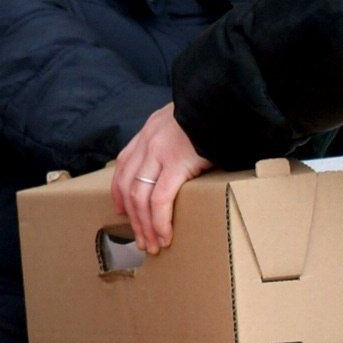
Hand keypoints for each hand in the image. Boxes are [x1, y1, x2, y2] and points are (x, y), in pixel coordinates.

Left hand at [111, 103, 212, 255]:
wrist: (223, 99)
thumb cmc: (212, 113)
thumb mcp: (184, 119)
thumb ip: (177, 137)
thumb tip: (185, 157)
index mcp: (149, 131)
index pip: (124, 165)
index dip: (119, 191)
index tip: (121, 210)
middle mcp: (148, 142)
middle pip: (128, 186)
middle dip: (133, 218)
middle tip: (141, 239)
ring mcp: (159, 153)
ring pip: (140, 197)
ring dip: (145, 225)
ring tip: (153, 244)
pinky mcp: (177, 163)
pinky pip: (160, 199)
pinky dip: (160, 221)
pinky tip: (164, 235)